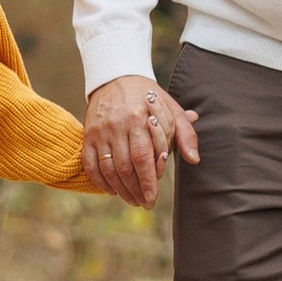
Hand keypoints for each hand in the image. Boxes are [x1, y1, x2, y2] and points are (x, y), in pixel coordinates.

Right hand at [83, 73, 199, 206]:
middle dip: (135, 190)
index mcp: (140, 118)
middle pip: (125, 167)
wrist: (116, 77)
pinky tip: (111, 190)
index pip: (143, 157)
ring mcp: (100, 131)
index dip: (148, 181)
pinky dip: (99, 181)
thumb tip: (194, 159)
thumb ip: (185, 133)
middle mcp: (118, 125)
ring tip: (131, 200)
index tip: (153, 198)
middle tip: (144, 203)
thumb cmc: (150, 97)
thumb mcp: (172, 109)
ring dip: (119, 189)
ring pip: (107, 168)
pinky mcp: (87, 134)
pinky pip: (89, 164)